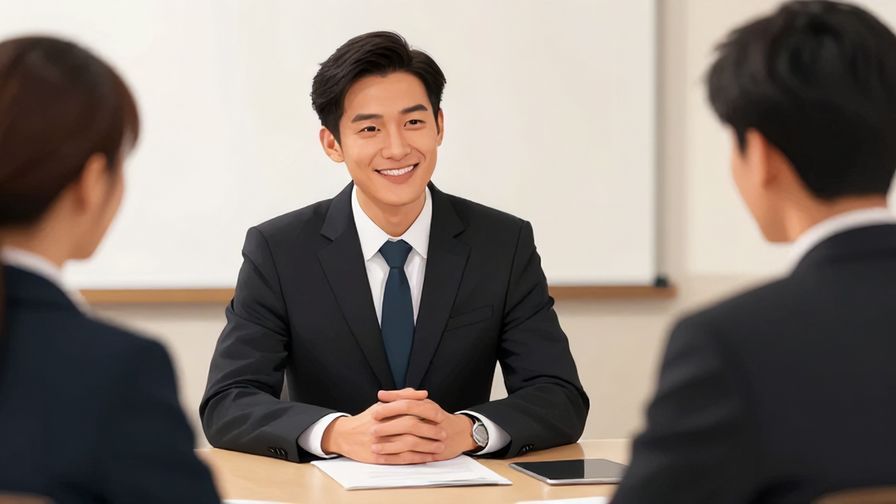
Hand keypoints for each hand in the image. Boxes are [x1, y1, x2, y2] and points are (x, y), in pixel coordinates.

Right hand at [321, 388, 447, 463]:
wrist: (345, 435)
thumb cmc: (368, 419)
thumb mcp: (382, 404)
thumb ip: (403, 397)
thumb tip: (423, 393)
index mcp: (384, 410)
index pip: (410, 408)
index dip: (427, 412)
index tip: (440, 416)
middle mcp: (382, 425)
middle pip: (411, 426)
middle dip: (430, 430)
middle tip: (443, 433)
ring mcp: (380, 441)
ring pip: (408, 443)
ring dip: (427, 446)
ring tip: (439, 447)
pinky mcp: (378, 456)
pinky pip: (401, 458)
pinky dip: (416, 458)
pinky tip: (427, 457)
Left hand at [374, 391, 478, 460]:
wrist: (460, 433)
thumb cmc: (436, 417)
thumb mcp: (423, 403)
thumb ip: (402, 397)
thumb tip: (382, 394)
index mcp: (429, 408)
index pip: (408, 405)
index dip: (391, 408)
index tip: (375, 411)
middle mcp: (432, 423)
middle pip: (409, 423)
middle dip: (389, 426)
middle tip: (372, 427)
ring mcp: (432, 440)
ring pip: (410, 442)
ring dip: (390, 445)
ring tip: (374, 445)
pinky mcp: (430, 454)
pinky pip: (411, 458)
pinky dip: (395, 458)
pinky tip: (381, 457)